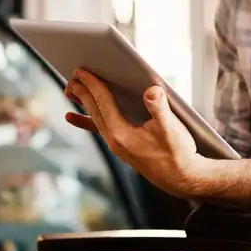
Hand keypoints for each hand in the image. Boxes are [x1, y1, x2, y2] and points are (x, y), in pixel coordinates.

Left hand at [64, 70, 210, 198]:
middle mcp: (114, 141)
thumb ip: (159, 108)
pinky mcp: (122, 146)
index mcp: (122, 135)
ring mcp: (117, 145)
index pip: (103, 104)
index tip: (83, 72)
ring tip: (69, 91)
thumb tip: (151, 90)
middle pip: (94, 110)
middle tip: (74, 75)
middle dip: (83, 91)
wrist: (181, 178)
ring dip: (83, 103)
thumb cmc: (177, 154)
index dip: (93, 85)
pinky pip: (98, 129)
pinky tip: (73, 117)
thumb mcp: (171, 129)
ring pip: (94, 119)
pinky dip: (84, 120)